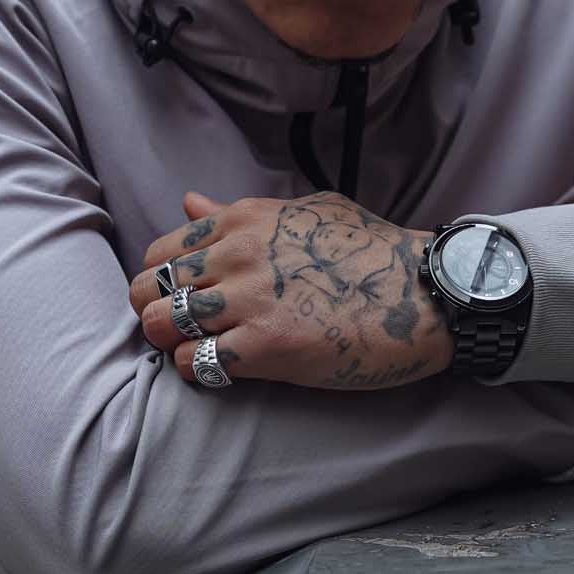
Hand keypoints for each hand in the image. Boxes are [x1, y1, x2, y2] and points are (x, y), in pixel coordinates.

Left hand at [130, 191, 453, 390]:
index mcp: (243, 220)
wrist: (423, 292)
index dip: (161, 281)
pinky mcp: (266, 345)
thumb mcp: (306, 211)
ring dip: (171, 344)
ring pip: (161, 325)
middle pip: (150, 288)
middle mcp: (237, 254)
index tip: (181, 299)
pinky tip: (223, 370)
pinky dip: (197, 372)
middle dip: (154, 313)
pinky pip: (196, 362)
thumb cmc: (372, 251)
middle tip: (179, 333)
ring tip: (199, 352)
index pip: (162, 250)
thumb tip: (189, 201)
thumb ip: (240, 210)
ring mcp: (249, 300)